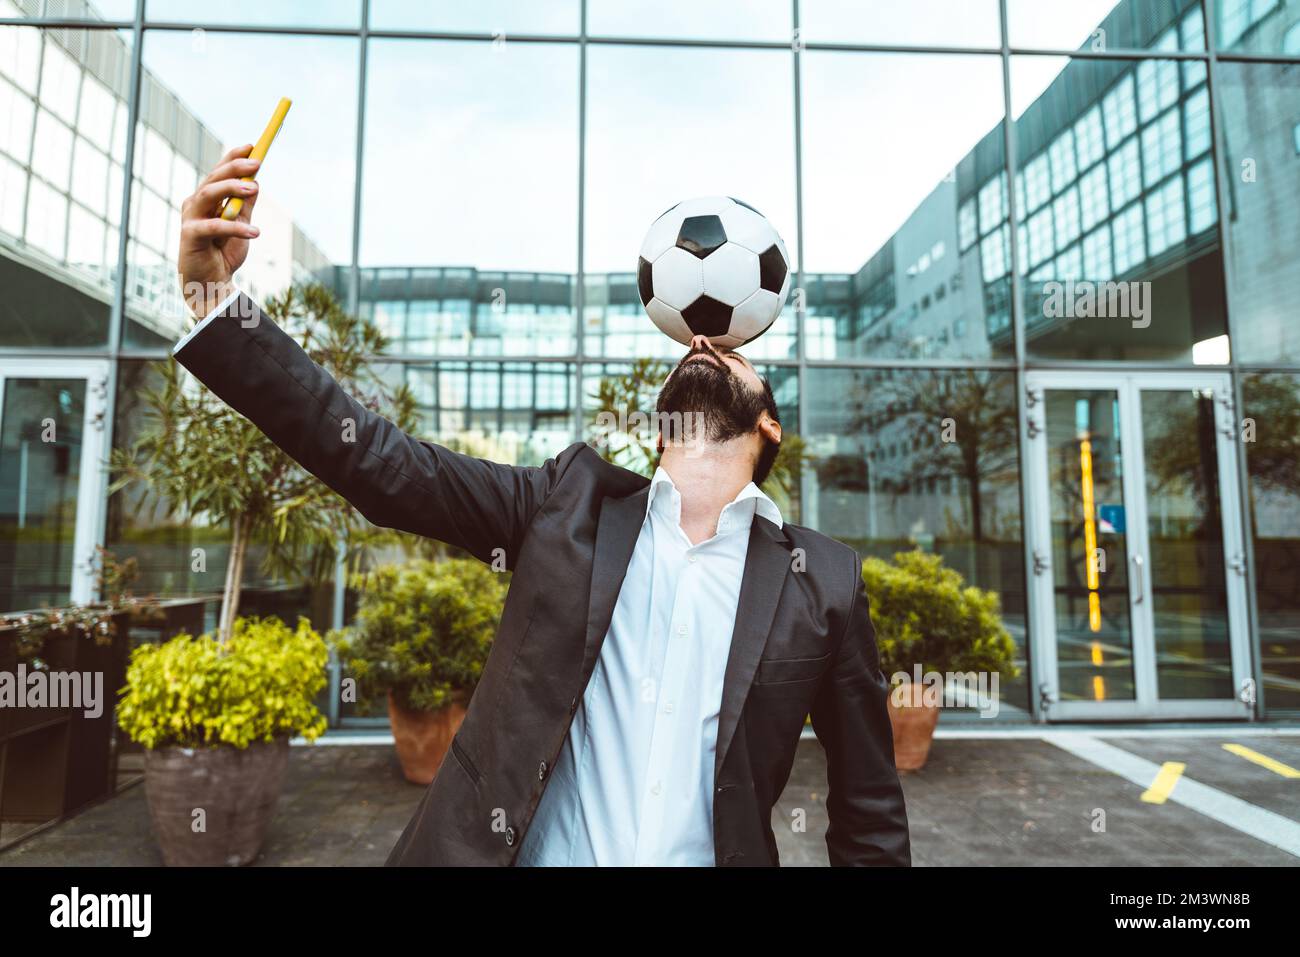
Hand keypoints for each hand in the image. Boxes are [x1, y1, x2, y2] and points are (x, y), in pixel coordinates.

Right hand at [178, 144, 261, 318]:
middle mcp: (195, 204)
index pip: (218, 172)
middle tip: (257, 163)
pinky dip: (234, 228)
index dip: (232, 157)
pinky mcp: (189, 236)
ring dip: (231, 189)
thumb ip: (244, 205)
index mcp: (207, 199)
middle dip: (234, 168)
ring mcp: (190, 219)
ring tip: (255, 189)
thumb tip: (255, 182)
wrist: (212, 284)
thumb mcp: (240, 225)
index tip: (252, 146)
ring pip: (208, 195)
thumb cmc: (224, 253)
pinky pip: (213, 227)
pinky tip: (254, 232)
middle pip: (213, 178)